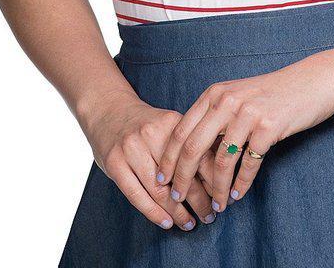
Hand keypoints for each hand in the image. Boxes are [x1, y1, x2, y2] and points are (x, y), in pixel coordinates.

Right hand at [80, 91, 223, 229]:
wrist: (109, 109)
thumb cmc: (147, 124)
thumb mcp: (170, 124)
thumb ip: (191, 143)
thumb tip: (221, 169)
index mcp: (172, 123)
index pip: (199, 155)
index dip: (213, 179)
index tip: (224, 196)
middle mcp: (152, 134)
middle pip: (181, 174)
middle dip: (199, 200)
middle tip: (211, 216)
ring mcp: (131, 149)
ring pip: (159, 190)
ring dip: (178, 212)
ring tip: (191, 223)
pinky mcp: (115, 163)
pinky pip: (136, 195)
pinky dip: (154, 213)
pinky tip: (167, 222)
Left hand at [156, 55, 333, 214]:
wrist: (311, 82)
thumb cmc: (272, 93)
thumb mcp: (237, 95)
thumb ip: (214, 116)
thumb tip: (190, 152)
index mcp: (215, 93)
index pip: (180, 130)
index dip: (168, 159)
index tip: (162, 181)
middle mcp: (227, 101)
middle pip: (193, 147)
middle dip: (182, 178)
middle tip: (178, 199)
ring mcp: (248, 113)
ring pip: (221, 161)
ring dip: (215, 188)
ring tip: (215, 206)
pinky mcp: (268, 127)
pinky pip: (248, 164)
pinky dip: (240, 184)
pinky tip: (236, 195)